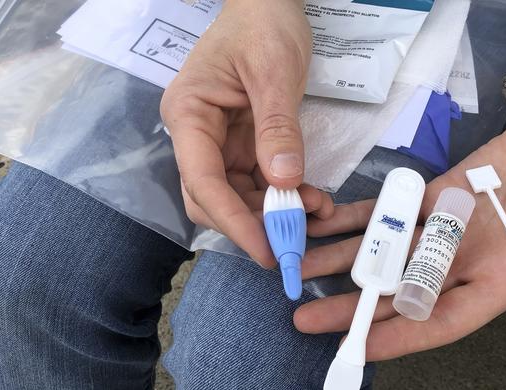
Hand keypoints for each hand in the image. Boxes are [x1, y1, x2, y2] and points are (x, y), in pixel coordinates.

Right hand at [161, 0, 329, 265]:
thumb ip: (278, 128)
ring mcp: (219, 143)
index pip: (202, 180)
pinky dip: (283, 196)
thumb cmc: (263, 24)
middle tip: (293, 242)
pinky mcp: (242, 146)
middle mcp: (197, 136)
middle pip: (212, 198)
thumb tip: (283, 182)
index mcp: (189, 114)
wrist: (268, 4)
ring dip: (273, 213)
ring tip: (315, 211)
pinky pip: (258, 182)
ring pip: (237, 197)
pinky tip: (311, 198)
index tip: (266, 249)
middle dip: (251, 224)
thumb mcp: (275, 72)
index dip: (233, 221)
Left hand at [295, 106, 505, 358]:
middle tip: (304, 319)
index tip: (355, 351)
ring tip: (299, 270)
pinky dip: (355, 215)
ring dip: (342, 261)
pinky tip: (324, 222)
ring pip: (384, 249)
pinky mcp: (434, 194)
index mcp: (499, 283)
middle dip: (351, 307)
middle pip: (396, 291)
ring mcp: (444, 227)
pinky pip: (387, 208)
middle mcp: (462, 261)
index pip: (440, 321)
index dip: (398, 339)